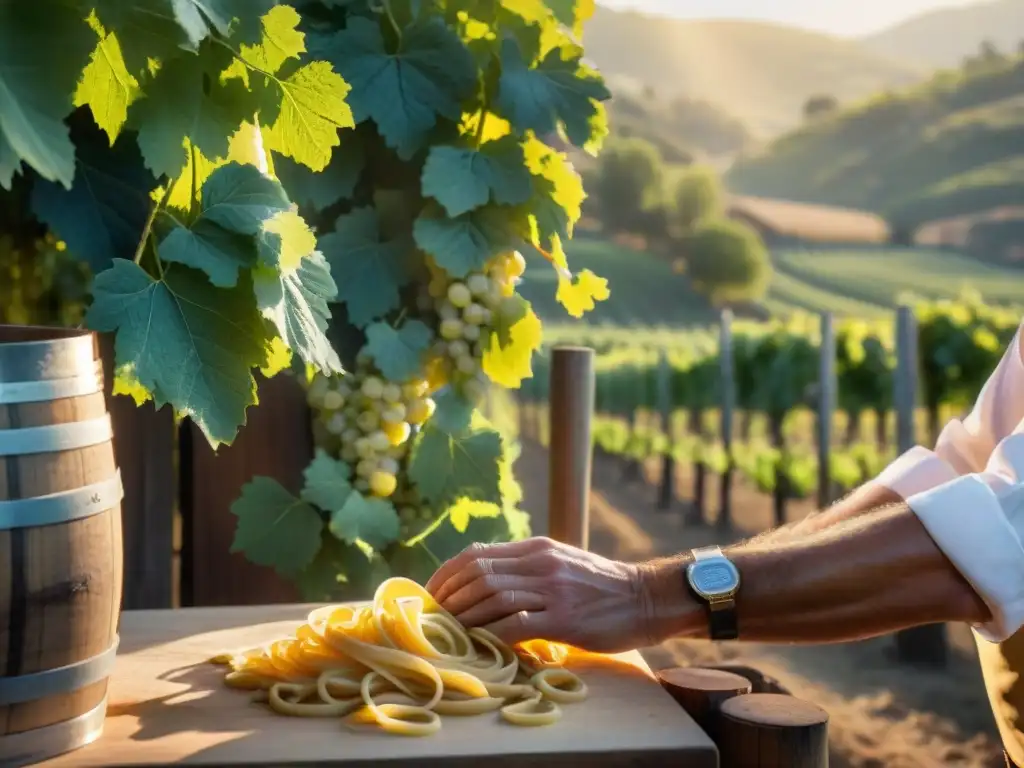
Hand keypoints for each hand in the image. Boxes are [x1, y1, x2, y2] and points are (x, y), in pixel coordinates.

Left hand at [425, 537, 653, 652]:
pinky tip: (481, 645)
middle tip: (433, 619)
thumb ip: (526, 568)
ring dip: (464, 616)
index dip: (446, 574)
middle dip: (448, 597)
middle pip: (477, 574)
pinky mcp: (565, 617)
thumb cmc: (602, 587)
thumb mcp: (560, 563)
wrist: (646, 598)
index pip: (476, 555)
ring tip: (449, 633)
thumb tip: (485, 583)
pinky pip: (517, 624)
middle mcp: (540, 563)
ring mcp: (553, 589)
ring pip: (492, 596)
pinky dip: (492, 634)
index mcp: (535, 548)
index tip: (432, 595)